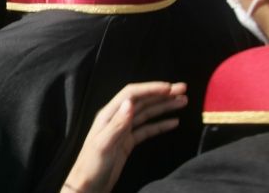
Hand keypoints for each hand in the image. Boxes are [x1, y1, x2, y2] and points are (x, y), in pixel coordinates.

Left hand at [63, 82, 187, 192]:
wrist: (88, 185)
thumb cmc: (91, 165)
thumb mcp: (103, 144)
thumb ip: (117, 124)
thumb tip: (130, 102)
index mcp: (109, 115)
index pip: (132, 94)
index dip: (151, 89)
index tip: (170, 88)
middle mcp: (116, 119)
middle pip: (142, 101)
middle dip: (162, 94)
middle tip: (183, 89)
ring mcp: (123, 130)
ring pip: (147, 113)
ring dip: (164, 106)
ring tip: (183, 101)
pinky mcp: (128, 142)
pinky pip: (147, 129)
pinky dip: (160, 124)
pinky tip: (174, 122)